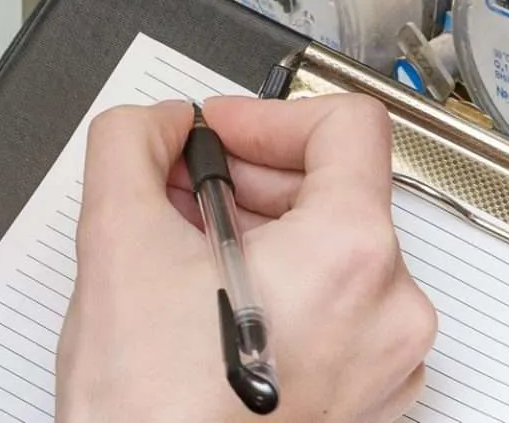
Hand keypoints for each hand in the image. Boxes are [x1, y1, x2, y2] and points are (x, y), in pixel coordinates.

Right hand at [56, 95, 435, 422]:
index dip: (269, 115)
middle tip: (186, 192)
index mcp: (352, 253)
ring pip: (337, 249)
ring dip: (264, 232)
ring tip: (193, 254)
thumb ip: (133, 141)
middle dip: (253, 177)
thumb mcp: (118, 235)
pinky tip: (220, 303)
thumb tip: (157, 125)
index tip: (222, 134)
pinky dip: (286, 289)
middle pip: (340, 187)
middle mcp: (390, 306)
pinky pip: (341, 308)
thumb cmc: (153, 408)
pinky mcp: (366, 395)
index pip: (348, 125)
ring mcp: (384, 359)